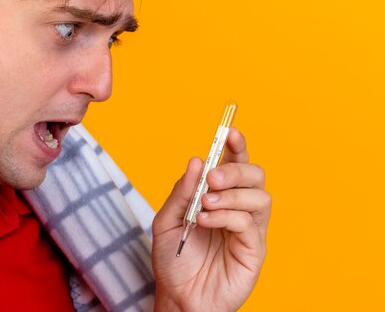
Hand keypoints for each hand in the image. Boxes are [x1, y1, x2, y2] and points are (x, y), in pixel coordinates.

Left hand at [151, 129, 270, 311]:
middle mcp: (238, 208)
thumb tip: (195, 161)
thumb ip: (182, 191)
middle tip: (212, 178)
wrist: (177, 296)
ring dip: (232, 195)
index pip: (234, 164)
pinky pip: (250, 224)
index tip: (229, 132)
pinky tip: (206, 221)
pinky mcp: (254, 250)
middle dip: (236, 169)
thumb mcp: (167, 220)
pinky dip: (228, 216)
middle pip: (255, 175)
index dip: (236, 146)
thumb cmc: (173, 259)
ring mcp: (248, 229)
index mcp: (219, 196)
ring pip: (259, 197)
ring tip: (205, 205)